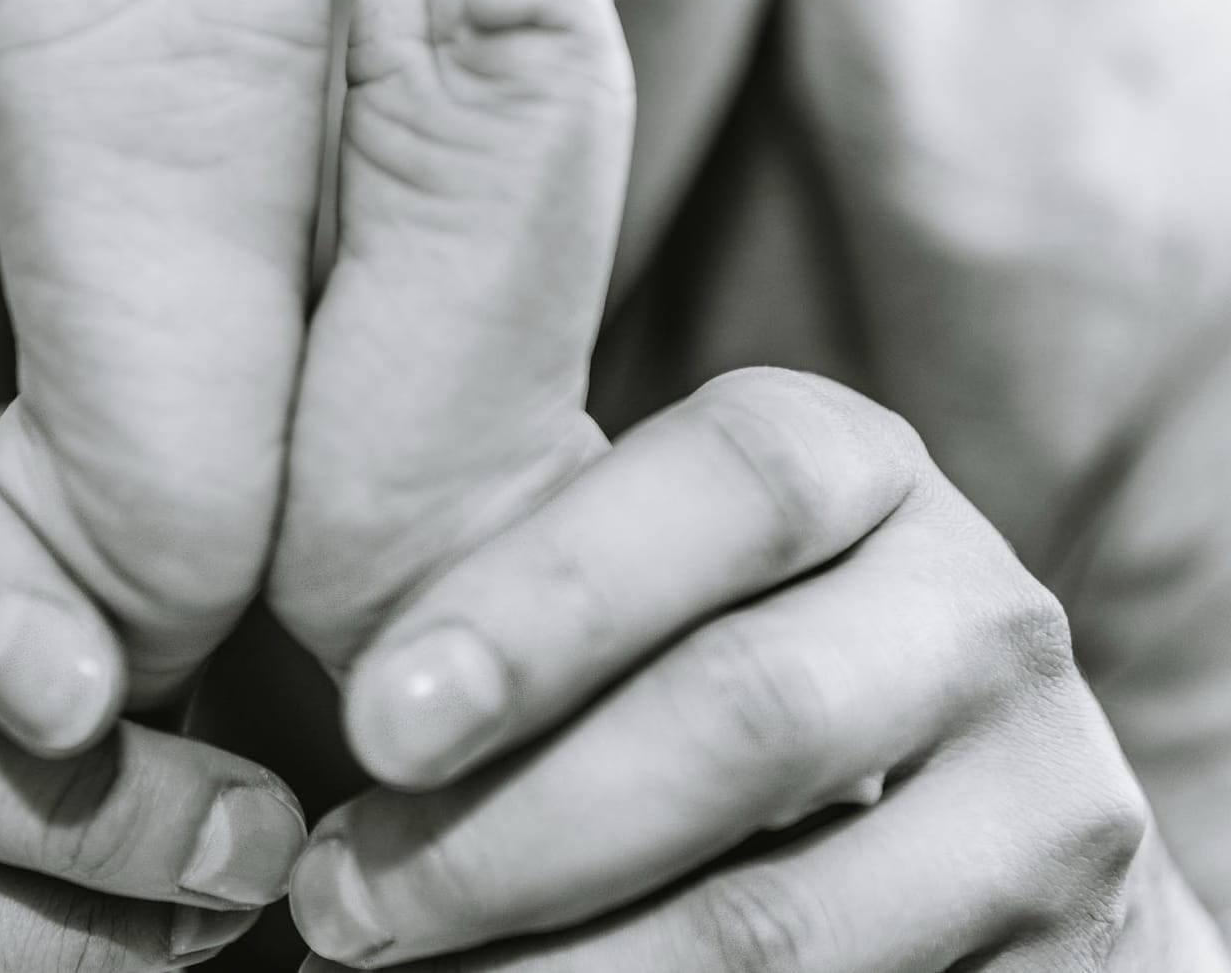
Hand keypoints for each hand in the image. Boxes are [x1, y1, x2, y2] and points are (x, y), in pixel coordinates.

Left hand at [294, 367, 1155, 970]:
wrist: (945, 833)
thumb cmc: (692, 673)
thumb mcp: (635, 598)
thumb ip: (514, 597)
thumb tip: (314, 698)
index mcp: (853, 468)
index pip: (732, 481)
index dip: (547, 599)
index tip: (376, 722)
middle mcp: (973, 604)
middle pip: (745, 713)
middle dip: (507, 832)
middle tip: (340, 900)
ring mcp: (1049, 787)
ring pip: (779, 918)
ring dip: (550, 970)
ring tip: (392, 969)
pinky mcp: (1078, 955)